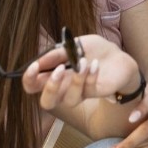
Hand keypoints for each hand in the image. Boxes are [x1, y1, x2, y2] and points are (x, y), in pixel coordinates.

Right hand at [21, 35, 139, 109]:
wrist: (117, 56)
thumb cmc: (92, 51)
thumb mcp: (75, 45)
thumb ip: (58, 53)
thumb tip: (40, 60)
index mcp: (54, 75)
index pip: (33, 85)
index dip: (29, 79)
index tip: (35, 66)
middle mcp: (64, 88)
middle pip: (47, 103)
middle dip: (50, 88)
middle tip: (60, 70)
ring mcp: (80, 93)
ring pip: (70, 101)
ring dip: (75, 80)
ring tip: (83, 62)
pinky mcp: (95, 93)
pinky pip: (90, 90)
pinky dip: (92, 76)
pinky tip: (96, 63)